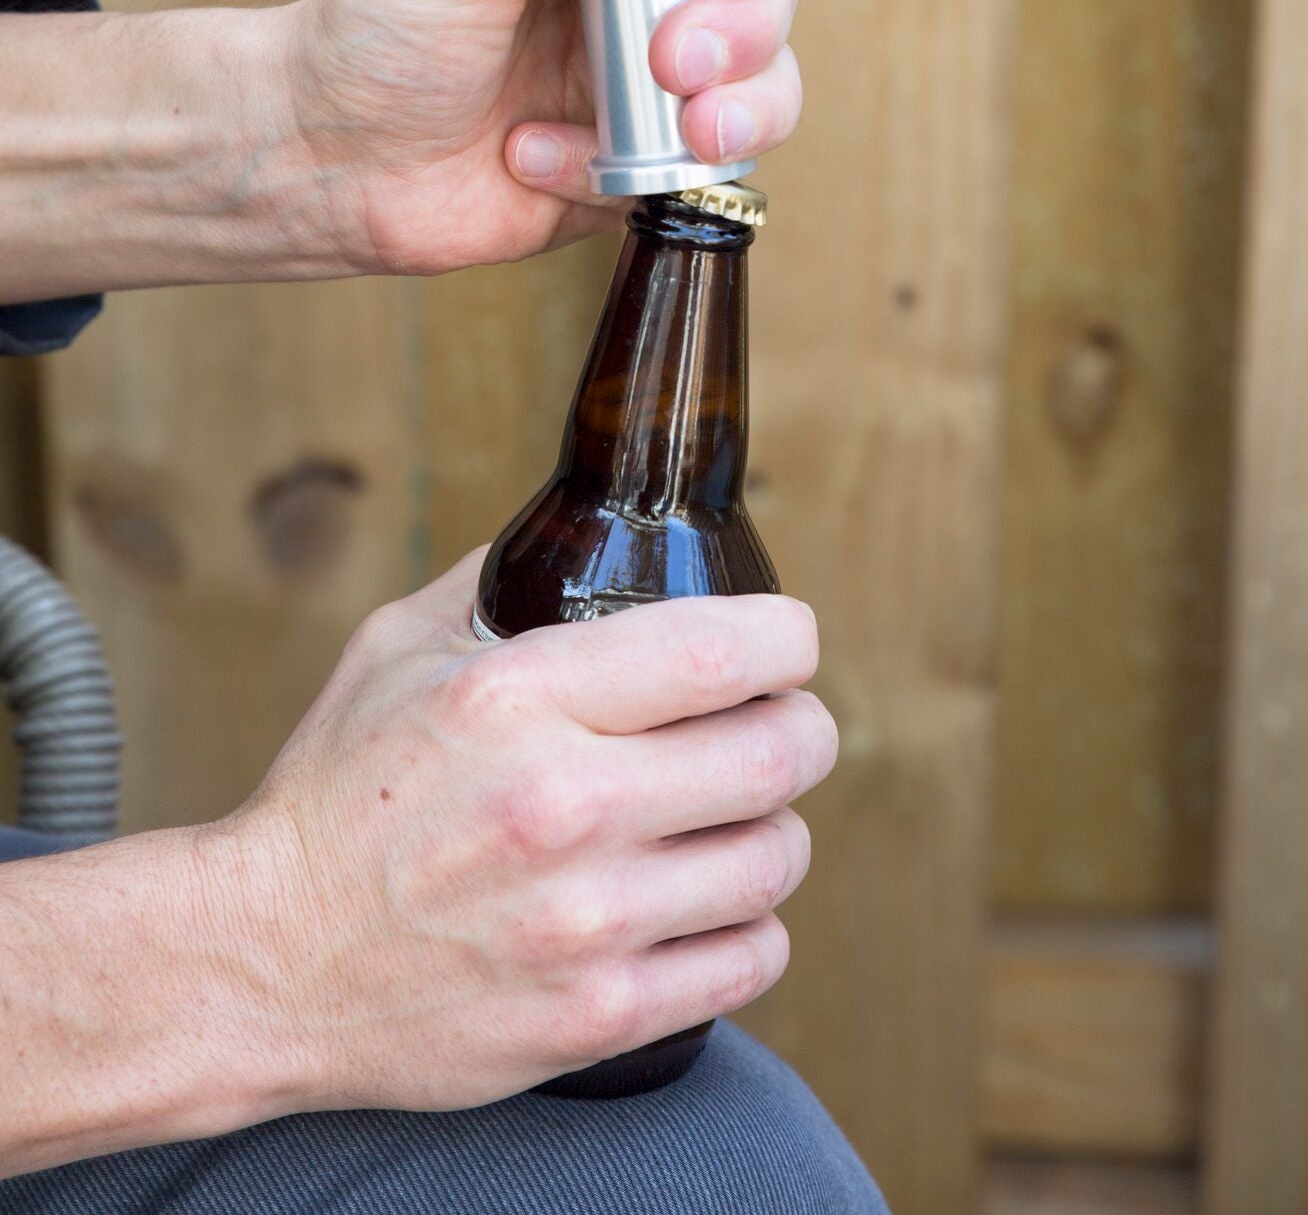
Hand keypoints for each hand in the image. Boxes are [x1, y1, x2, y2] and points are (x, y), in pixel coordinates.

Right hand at [226, 550, 836, 1110]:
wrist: (260, 963)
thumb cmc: (333, 795)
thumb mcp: (395, 649)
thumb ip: (500, 584)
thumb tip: (586, 535)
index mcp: (519, 697)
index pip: (723, 652)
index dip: (787, 638)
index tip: (786, 642)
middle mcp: (562, 804)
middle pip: (778, 753)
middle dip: (802, 729)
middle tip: (785, 727)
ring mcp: (584, 921)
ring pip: (776, 858)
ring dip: (774, 830)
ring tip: (736, 820)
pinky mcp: (594, 1017)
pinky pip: (749, 959)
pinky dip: (751, 925)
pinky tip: (707, 902)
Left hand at [287, 0, 817, 273]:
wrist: (327, 155)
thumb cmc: (377, 18)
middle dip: (748, 33)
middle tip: (671, 62)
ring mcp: (659, 80)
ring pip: (771, 91)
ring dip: (742, 112)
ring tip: (675, 132)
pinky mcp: (647, 167)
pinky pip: (697, 178)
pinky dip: (625, 173)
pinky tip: (532, 156)